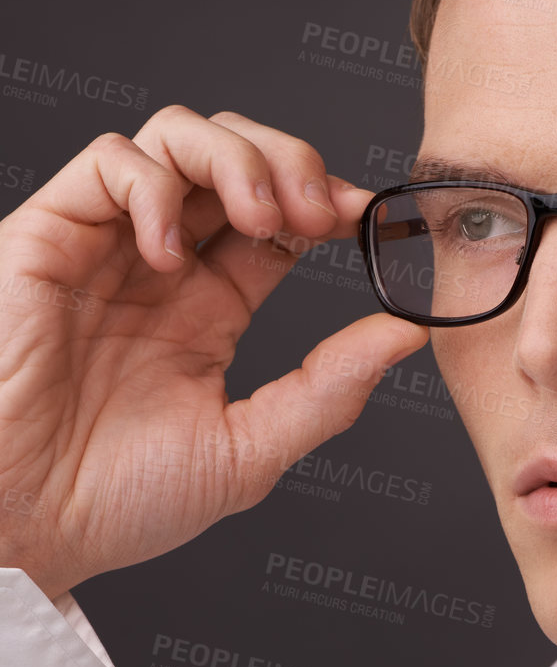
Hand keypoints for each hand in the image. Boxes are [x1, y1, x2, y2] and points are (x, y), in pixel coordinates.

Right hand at [0, 106, 427, 599]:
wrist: (24, 528)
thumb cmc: (117, 503)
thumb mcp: (249, 450)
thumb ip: (329, 389)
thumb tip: (408, 331)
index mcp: (210, 310)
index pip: (280, 219)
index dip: (326, 201)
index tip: (365, 219)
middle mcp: (163, 268)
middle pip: (235, 156)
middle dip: (289, 161)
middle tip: (317, 211)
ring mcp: (107, 246)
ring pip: (176, 138)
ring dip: (234, 158)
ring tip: (260, 219)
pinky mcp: (49, 237)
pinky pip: (107, 161)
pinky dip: (155, 184)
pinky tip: (170, 252)